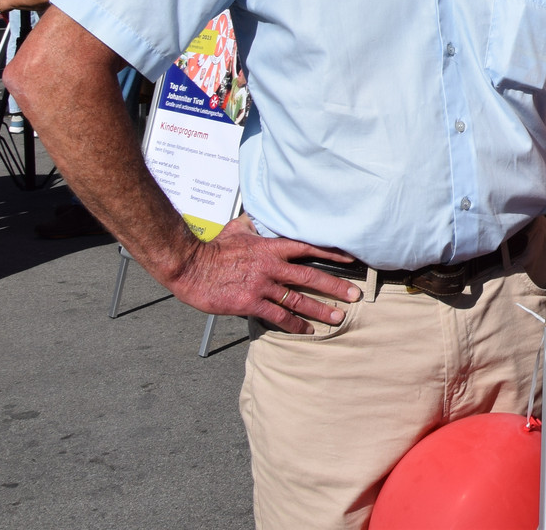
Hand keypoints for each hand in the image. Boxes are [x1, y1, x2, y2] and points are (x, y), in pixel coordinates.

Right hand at [165, 213, 361, 333]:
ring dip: (320, 309)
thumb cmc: (213, 248)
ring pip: (298, 299)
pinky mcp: (250, 303)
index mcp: (271, 248)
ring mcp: (262, 286)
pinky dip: (295, 324)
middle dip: (336, 286)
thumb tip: (261, 215)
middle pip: (311, 276)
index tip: (351, 258)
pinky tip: (308, 330)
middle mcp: (271, 267)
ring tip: (339, 316)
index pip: (308, 248)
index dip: (332, 253)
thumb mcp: (238, 229)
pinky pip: (278, 315)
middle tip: (355, 294)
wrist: (190, 266)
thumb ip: (255, 225)